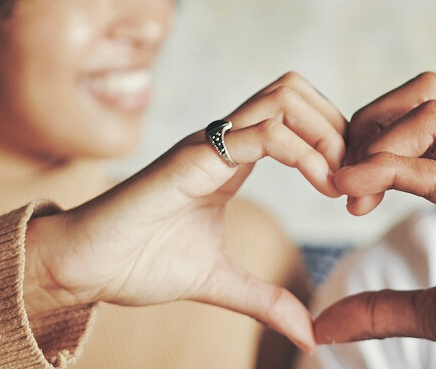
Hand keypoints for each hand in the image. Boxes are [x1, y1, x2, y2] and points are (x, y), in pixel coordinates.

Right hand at [23, 72, 345, 349]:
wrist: (82, 267)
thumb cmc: (137, 263)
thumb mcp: (220, 282)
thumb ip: (265, 299)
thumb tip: (308, 333)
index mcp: (230, 158)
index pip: (295, 117)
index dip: (335, 146)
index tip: (354, 194)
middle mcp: (221, 140)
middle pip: (295, 91)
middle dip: (338, 128)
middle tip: (354, 181)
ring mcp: (206, 144)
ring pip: (283, 98)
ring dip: (325, 134)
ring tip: (337, 183)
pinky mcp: (193, 159)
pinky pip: (261, 133)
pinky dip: (303, 152)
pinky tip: (320, 186)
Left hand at [315, 73, 435, 367]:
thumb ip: (386, 309)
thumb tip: (325, 325)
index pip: (413, 119)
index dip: (364, 143)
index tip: (337, 193)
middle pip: (422, 93)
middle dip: (366, 121)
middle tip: (339, 176)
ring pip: (433, 109)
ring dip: (375, 140)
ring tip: (349, 191)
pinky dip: (394, 170)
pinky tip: (358, 193)